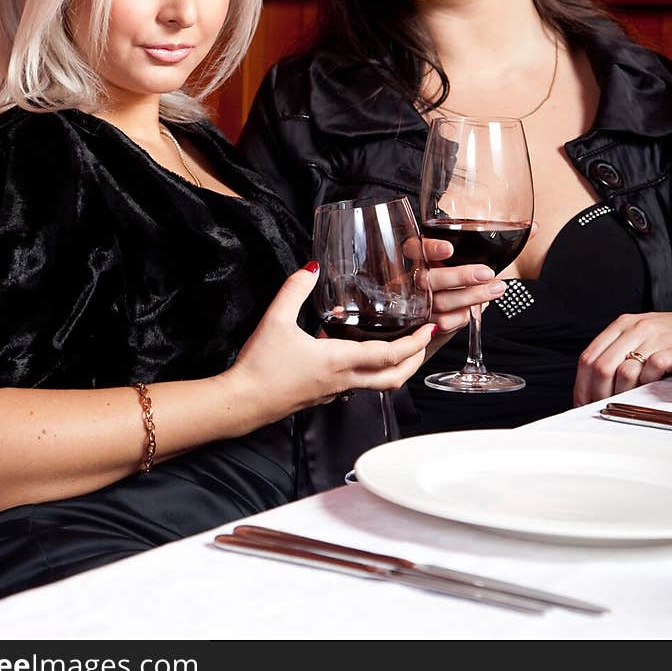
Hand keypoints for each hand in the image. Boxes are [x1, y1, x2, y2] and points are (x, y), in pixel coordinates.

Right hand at [226, 265, 435, 422]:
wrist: (241, 402)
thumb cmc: (260, 366)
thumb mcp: (275, 320)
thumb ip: (294, 290)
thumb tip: (311, 268)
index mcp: (338, 361)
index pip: (388, 355)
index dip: (414, 343)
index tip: (429, 329)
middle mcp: (343, 380)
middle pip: (393, 378)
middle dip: (415, 360)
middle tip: (425, 342)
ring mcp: (334, 391)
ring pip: (377, 384)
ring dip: (395, 368)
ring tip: (401, 347)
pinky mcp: (322, 395)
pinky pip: (356, 384)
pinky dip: (370, 371)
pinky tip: (357, 353)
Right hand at [421, 225, 536, 343]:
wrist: (442, 309)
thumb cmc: (459, 275)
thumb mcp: (472, 256)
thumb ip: (498, 242)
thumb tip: (534, 228)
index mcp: (420, 255)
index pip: (414, 247)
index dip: (429, 248)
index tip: (449, 249)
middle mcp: (415, 277)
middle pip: (428, 278)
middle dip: (459, 276)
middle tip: (487, 273)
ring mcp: (419, 302)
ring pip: (440, 301)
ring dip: (470, 297)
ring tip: (495, 290)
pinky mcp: (427, 322)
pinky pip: (444, 322)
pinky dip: (464, 316)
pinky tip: (477, 309)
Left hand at [574, 291, 671, 405]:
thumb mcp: (641, 334)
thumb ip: (618, 352)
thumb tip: (593, 386)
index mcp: (622, 325)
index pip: (588, 357)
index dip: (582, 385)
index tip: (582, 404)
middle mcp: (636, 328)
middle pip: (601, 366)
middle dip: (598, 394)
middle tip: (603, 409)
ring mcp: (657, 337)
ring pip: (625, 371)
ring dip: (623, 394)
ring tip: (628, 402)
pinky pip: (653, 370)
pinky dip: (648, 385)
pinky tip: (652, 390)